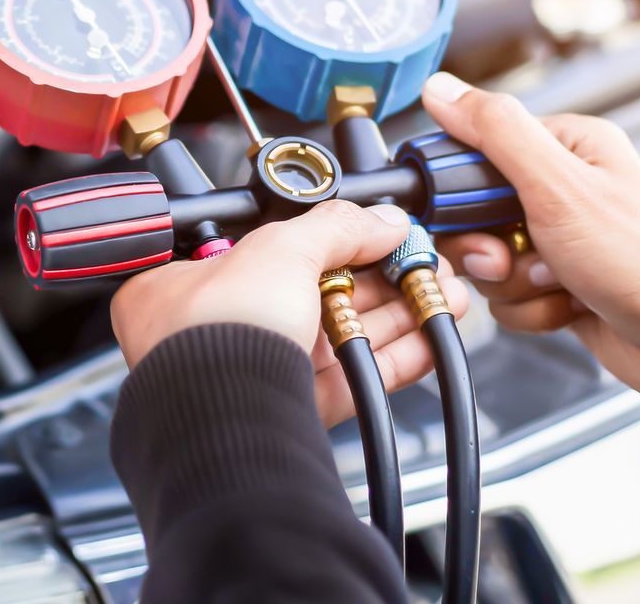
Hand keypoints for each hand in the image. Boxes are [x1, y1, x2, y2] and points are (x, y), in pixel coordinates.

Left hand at [111, 200, 471, 426]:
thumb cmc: (216, 332)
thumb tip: (384, 221)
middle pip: (316, 294)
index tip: (381, 235)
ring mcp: (261, 371)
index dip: (332, 241)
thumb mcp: (279, 250)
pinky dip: (397, 358)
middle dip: (382, 278)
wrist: (222, 417)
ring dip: (400, 314)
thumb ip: (336, 229)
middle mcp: (222, 328)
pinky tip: (431, 338)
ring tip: (446, 296)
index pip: (273, 252)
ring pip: (342, 337)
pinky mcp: (296, 412)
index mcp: (193, 283)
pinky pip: (354, 380)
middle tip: (426, 265)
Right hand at [421, 72, 639, 399]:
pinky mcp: (556, 283)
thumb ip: (497, 133)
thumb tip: (441, 90)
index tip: (468, 214)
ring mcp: (557, 240)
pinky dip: (530, 309)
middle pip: (473, 214)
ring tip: (556, 282)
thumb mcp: (559, 186)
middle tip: (509, 257)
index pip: (476, 151)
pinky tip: (566, 306)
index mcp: (566, 147)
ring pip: (487, 261)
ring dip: (513, 283)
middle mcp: (561, 190)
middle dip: (487, 248)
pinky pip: (508, 296)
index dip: (460, 190)